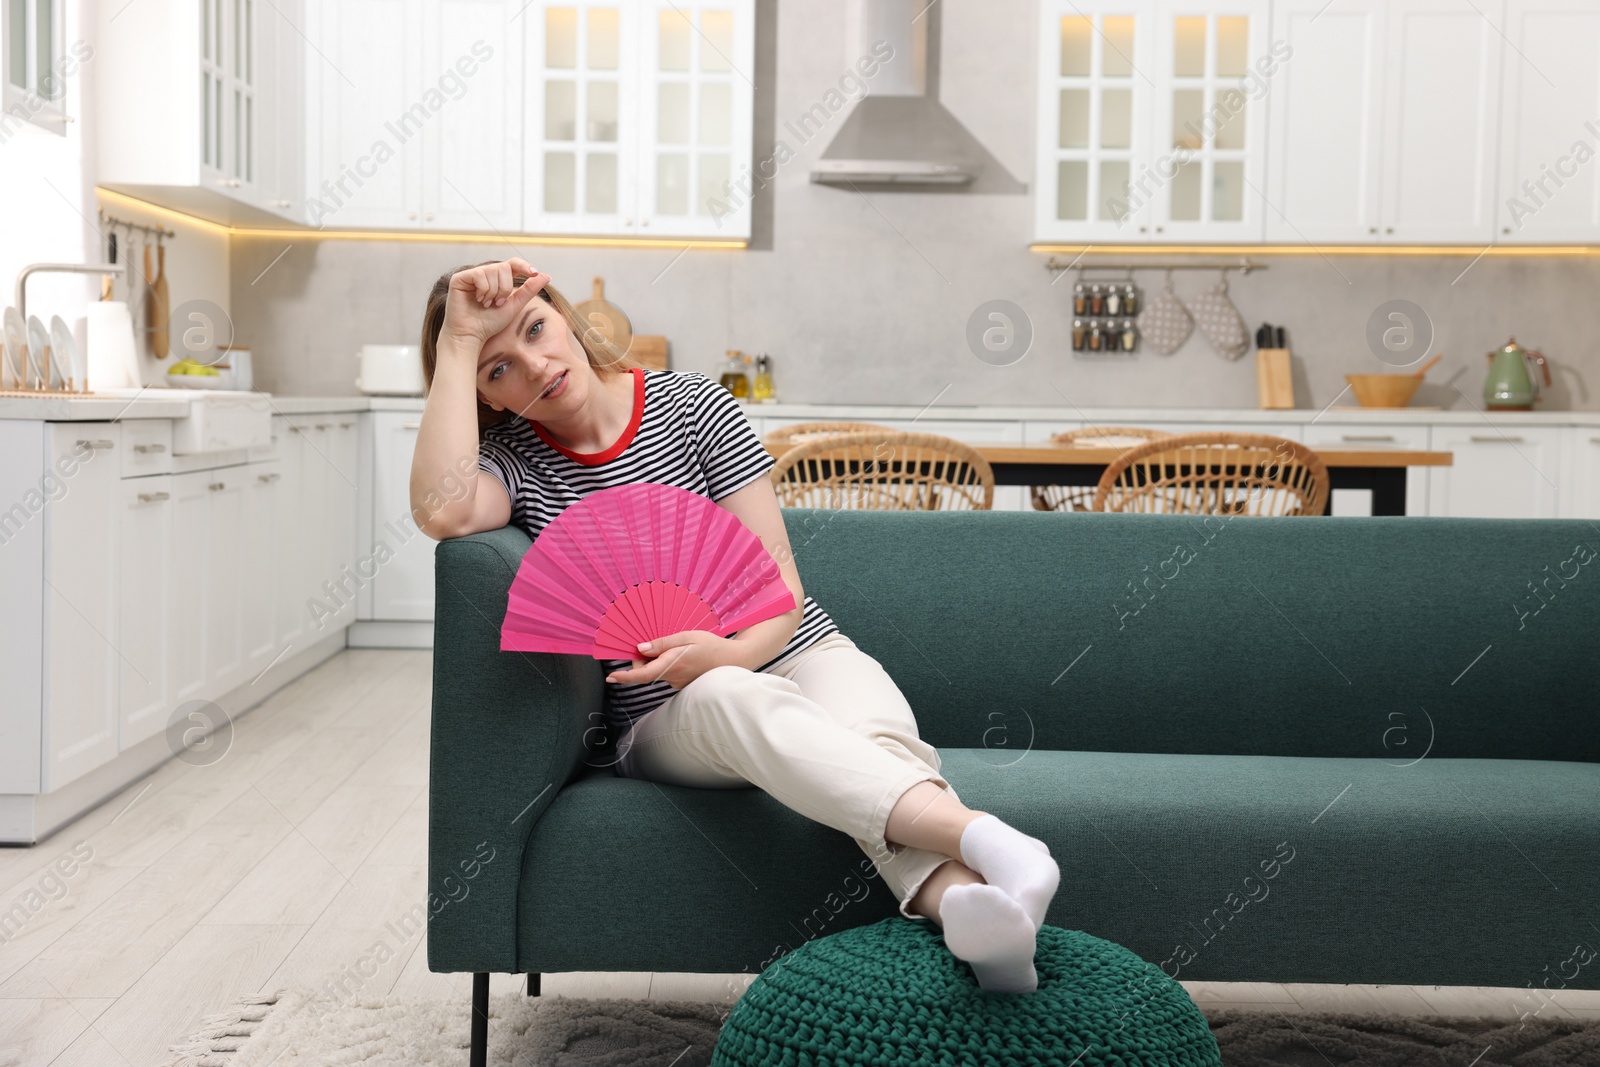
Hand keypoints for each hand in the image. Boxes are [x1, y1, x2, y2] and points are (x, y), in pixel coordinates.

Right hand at [440, 257, 550, 347]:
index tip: (534, 273)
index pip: (513, 264)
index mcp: (498, 280)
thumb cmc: (490, 323)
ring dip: (494, 292)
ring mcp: (472, 275)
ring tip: (486, 304)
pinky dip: (483, 289)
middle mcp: (485, 274)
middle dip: (505, 288)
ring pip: (492, 270)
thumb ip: (529, 290)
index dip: (524, 265)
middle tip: (497, 303)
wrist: (472, 335)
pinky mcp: (460, 278)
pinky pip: (479, 274)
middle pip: (504, 267)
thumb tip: (547, 276)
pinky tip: (478, 300)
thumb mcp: (515, 305)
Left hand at [604, 630, 743, 688]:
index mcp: (672, 664)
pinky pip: (667, 673)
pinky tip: (683, 655)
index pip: (642, 674)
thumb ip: (662, 643)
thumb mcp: (687, 637)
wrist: (734, 660)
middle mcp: (673, 677)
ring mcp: (678, 683)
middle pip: (647, 671)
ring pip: (657, 671)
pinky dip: (667, 664)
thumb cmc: (712, 646)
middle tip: (651, 642)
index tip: (611, 677)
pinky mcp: (683, 683)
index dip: (624, 676)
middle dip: (642, 659)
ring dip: (657, 660)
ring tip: (676, 646)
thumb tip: (640, 649)